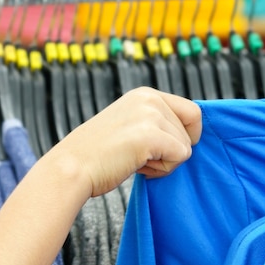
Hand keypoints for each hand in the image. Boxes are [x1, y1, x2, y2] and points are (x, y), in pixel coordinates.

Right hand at [56, 87, 202, 196]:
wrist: (72, 167)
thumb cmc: (98, 156)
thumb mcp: (130, 126)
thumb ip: (155, 124)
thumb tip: (189, 139)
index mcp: (145, 94)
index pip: (192, 112)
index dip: (184, 136)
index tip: (160, 148)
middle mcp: (150, 98)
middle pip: (191, 132)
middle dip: (170, 152)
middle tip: (138, 156)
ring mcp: (150, 114)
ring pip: (186, 147)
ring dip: (164, 162)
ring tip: (133, 160)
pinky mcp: (150, 135)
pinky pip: (180, 156)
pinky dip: (162, 169)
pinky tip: (137, 166)